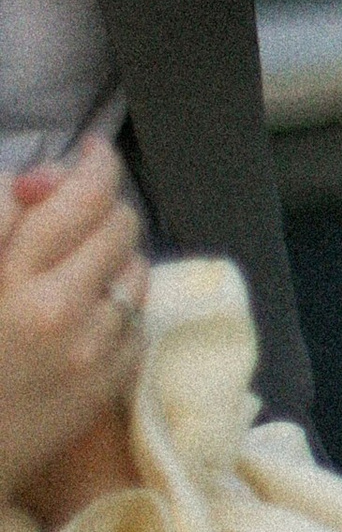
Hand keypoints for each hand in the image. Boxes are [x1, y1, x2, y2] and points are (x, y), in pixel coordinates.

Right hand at [0, 141, 148, 514]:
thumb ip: (2, 218)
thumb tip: (49, 180)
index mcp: (14, 280)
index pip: (81, 197)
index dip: (95, 163)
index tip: (91, 152)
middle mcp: (62, 310)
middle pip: (119, 224)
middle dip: (102, 208)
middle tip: (76, 214)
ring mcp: (94, 349)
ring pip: (136, 267)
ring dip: (112, 257)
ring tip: (76, 268)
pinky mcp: (112, 380)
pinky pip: (138, 316)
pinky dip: (118, 306)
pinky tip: (85, 313)